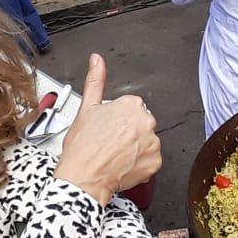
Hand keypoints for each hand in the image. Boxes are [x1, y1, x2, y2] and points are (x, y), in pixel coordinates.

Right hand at [53, 53, 160, 204]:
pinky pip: (151, 160)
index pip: (131, 108)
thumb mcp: (86, 108)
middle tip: (110, 142)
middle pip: (141, 124)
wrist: (84, 177)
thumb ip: (95, 80)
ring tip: (116, 155)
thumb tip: (97, 60)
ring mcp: (152, 143)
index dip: (117, 120)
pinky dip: (140, 164)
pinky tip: (124, 164)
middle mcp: (146, 122)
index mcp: (132, 105)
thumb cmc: (83, 147)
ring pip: (146, 142)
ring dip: (136, 148)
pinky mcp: (155, 163)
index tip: (108, 129)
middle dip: (129, 132)